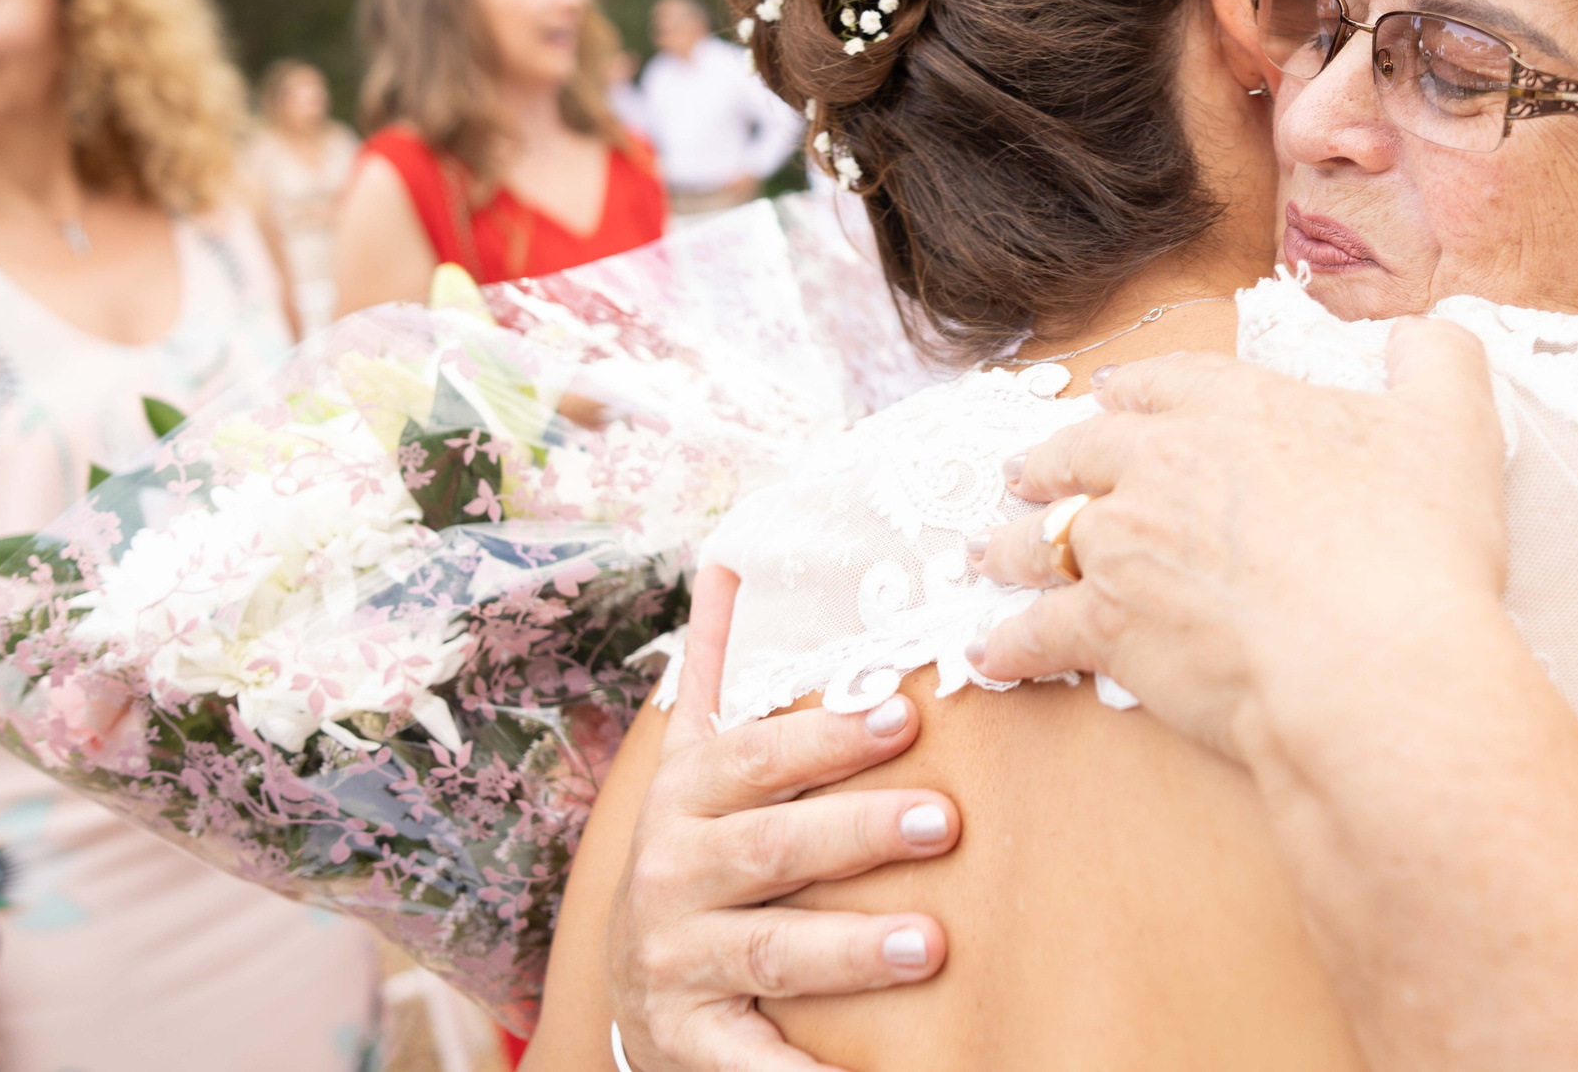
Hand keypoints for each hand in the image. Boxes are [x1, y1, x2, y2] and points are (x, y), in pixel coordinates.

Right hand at [607, 572, 958, 1071]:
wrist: (633, 989)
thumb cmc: (699, 856)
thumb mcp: (698, 765)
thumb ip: (722, 670)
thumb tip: (734, 556)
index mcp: (687, 797)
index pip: (757, 756)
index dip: (827, 736)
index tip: (903, 716)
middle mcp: (672, 875)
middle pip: (772, 848)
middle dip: (858, 832)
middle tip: (945, 823)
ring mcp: (675, 963)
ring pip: (772, 951)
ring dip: (851, 949)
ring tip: (931, 943)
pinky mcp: (690, 1043)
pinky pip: (749, 1064)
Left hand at [971, 317, 1508, 761]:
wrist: (1372, 657)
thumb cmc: (1416, 546)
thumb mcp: (1451, 427)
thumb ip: (1437, 364)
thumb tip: (1421, 332)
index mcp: (1235, 407)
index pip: (1166, 384)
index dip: (1134, 393)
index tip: (1111, 398)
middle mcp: (1162, 462)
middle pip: (1084, 451)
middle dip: (1051, 462)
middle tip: (1027, 472)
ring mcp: (1124, 543)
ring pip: (1045, 536)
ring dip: (1011, 544)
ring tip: (988, 552)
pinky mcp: (1106, 627)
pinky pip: (1036, 633)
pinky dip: (1008, 645)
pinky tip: (988, 655)